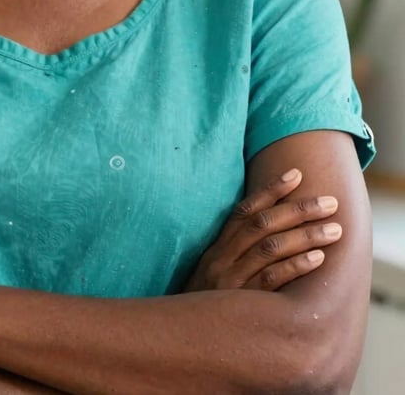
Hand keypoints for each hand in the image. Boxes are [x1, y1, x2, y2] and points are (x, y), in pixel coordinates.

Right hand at [184, 168, 341, 292]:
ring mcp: (231, 280)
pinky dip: (295, 265)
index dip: (271, 191)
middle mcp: (222, 259)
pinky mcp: (240, 303)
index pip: (244, 210)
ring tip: (333, 229)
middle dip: (298, 210)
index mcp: (215, 249)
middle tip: (329, 202)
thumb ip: (233, 254)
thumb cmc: (202, 307)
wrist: (180, 338)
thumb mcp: (211, 274)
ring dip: (305, 235)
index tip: (296, 175)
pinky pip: (271, 280)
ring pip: (270, 248)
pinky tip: (317, 258)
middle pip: (263, 224)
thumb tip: (265, 231)